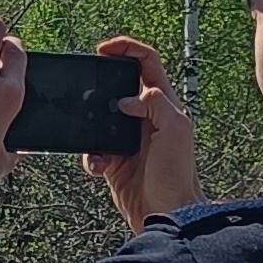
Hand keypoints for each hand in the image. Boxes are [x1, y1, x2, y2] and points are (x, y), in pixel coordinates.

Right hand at [89, 36, 198, 233]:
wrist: (167, 213)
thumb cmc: (177, 174)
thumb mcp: (176, 129)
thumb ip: (154, 103)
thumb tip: (126, 99)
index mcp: (165, 103)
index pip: (148, 63)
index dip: (127, 49)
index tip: (104, 49)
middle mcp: (146, 117)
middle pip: (120, 85)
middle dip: (101, 83)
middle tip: (85, 84)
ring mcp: (128, 138)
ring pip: (100, 116)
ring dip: (89, 123)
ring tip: (91, 136)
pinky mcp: (113, 159)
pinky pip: (92, 148)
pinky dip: (89, 155)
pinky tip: (96, 165)